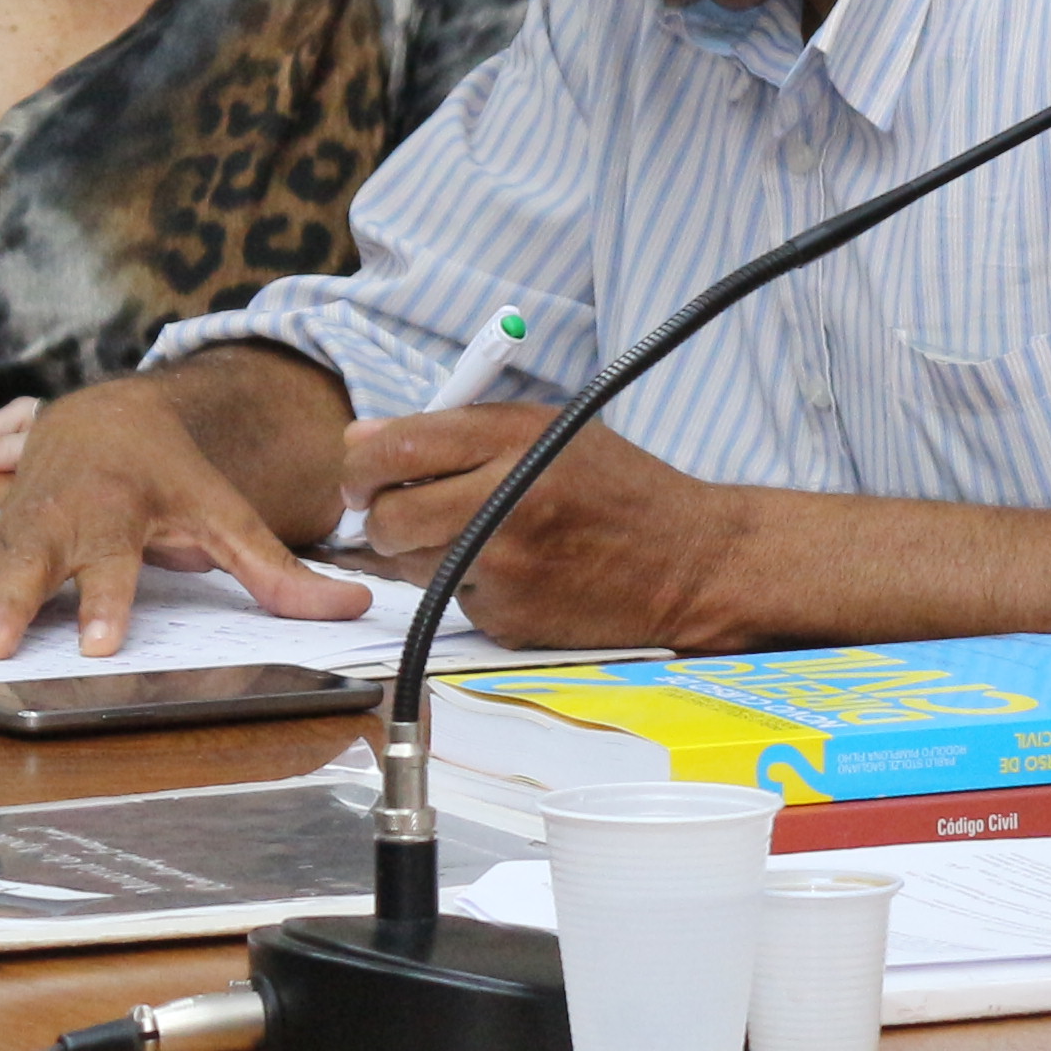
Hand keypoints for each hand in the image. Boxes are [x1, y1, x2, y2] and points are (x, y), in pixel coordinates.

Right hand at [0, 384, 373, 658]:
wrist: (103, 414)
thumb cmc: (167, 470)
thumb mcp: (224, 509)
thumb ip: (279, 567)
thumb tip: (355, 602)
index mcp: (122, 510)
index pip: (118, 563)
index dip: (111, 601)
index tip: (105, 642)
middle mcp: (64, 519)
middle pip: (37, 567)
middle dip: (14, 606)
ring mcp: (22, 530)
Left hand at [341, 405, 749, 648]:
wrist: (688, 564)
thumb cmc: (617, 489)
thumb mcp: (548, 431)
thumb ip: (458, 430)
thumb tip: (364, 437)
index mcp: (517, 442)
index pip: (399, 446)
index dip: (362, 461)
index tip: (362, 470)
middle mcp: (508, 503)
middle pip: (389, 515)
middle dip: (377, 515)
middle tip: (395, 509)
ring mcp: (506, 568)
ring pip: (410, 563)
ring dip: (419, 551)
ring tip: (472, 535)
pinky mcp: (508, 620)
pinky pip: (449, 600)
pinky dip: (463, 585)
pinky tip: (511, 571)